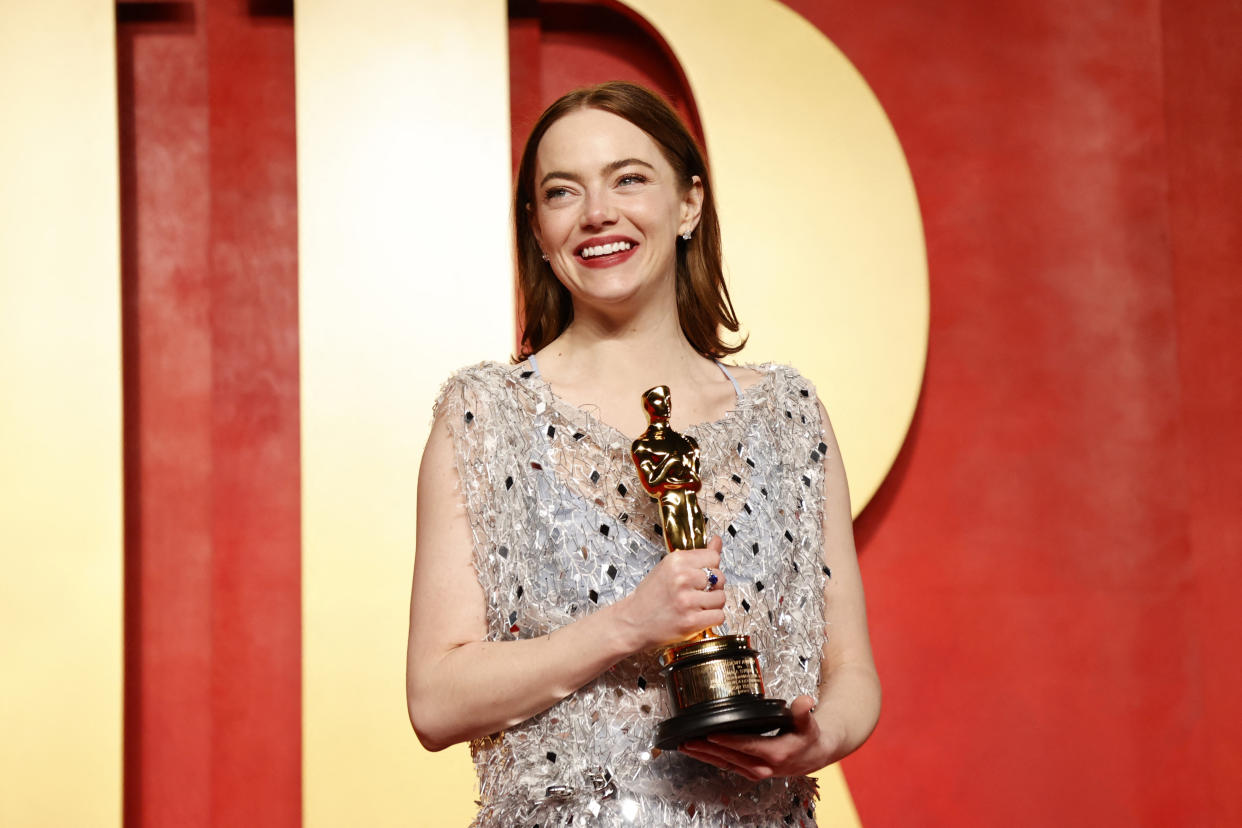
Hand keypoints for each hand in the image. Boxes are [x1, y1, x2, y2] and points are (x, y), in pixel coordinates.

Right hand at [613, 536, 726, 652]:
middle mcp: (682, 578)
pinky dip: (712, 618)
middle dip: (713, 586)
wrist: (632, 623)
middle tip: (696, 593)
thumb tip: (717, 541)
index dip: (710, 567)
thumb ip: (695, 556)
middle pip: (720, 577)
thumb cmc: (649, 597)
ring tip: (696, 606)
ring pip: (721, 597)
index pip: (713, 557)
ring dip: (712, 604)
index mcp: (676, 561)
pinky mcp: (691, 622)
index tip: (700, 575)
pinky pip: (719, 616)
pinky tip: (698, 616)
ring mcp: (687, 601)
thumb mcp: (668, 568)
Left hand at [678, 696, 840, 780]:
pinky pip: (727, 766)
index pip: (746, 746)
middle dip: (707, 749)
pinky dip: (712, 759)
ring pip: (725, 764)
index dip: (727, 741)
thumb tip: (804, 701)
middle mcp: (764, 767)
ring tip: (686, 746)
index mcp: (775, 753)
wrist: (814, 755)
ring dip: (705, 756)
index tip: (710, 734)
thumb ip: (803, 711)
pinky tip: (698, 752)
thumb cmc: (808, 737)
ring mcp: (756, 771)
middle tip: (688, 741)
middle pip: (730, 757)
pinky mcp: (751, 772)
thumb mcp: (808, 722)